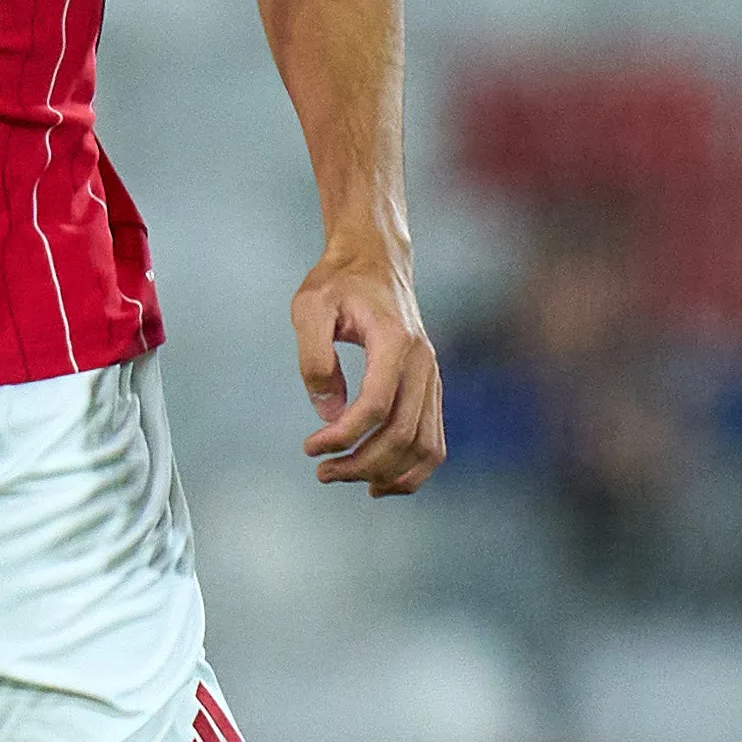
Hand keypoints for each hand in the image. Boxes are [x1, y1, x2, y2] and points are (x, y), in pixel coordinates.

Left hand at [292, 243, 443, 495]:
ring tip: (346, 478)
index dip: (343, 436)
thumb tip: (327, 414)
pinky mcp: (431, 387)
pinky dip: (412, 469)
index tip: (310, 448)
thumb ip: (314, 359)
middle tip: (322, 472)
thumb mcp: (309, 308)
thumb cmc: (338, 282)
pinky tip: (379, 480)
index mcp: (394, 341)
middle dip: (360, 463)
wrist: (375, 260)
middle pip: (402, 434)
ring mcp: (432, 377)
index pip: (376, 406)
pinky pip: (433, 440)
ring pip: (425, 445)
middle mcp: (423, 362)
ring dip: (387, 474)